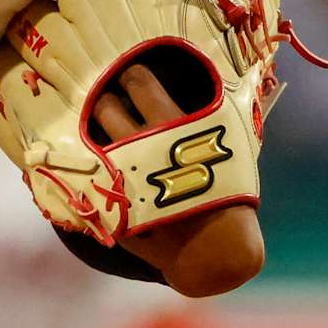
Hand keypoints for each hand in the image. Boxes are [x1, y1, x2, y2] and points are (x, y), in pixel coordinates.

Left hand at [94, 61, 265, 296]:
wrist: (216, 251)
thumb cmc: (229, 192)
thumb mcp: (234, 145)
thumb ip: (219, 111)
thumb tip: (238, 75)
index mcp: (173, 126)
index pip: (139, 82)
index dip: (133, 75)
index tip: (132, 77)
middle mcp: (141, 146)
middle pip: (107, 106)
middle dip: (107, 99)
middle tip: (113, 101)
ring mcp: (122, 174)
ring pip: (93, 136)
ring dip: (96, 129)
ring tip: (104, 128)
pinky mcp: (110, 201)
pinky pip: (89, 174)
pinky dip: (91, 165)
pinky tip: (100, 163)